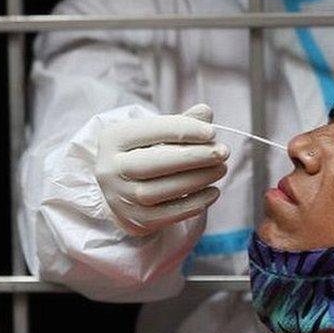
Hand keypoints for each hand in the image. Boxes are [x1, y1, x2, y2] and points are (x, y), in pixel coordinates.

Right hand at [95, 104, 229, 236]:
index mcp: (113, 138)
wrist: (121, 189)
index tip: (212, 132)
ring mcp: (121, 198)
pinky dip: (194, 203)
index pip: (151, 131)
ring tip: (221, 169)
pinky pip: (169, 214)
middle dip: (193, 156)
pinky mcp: (136, 220)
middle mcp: (110, 169)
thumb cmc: (143, 152)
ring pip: (161, 190)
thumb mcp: (155, 133)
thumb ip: (180, 122)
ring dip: (197, 179)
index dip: (184, 130)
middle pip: (154, 162)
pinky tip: (213, 191)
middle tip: (223, 152)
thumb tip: (206, 112)